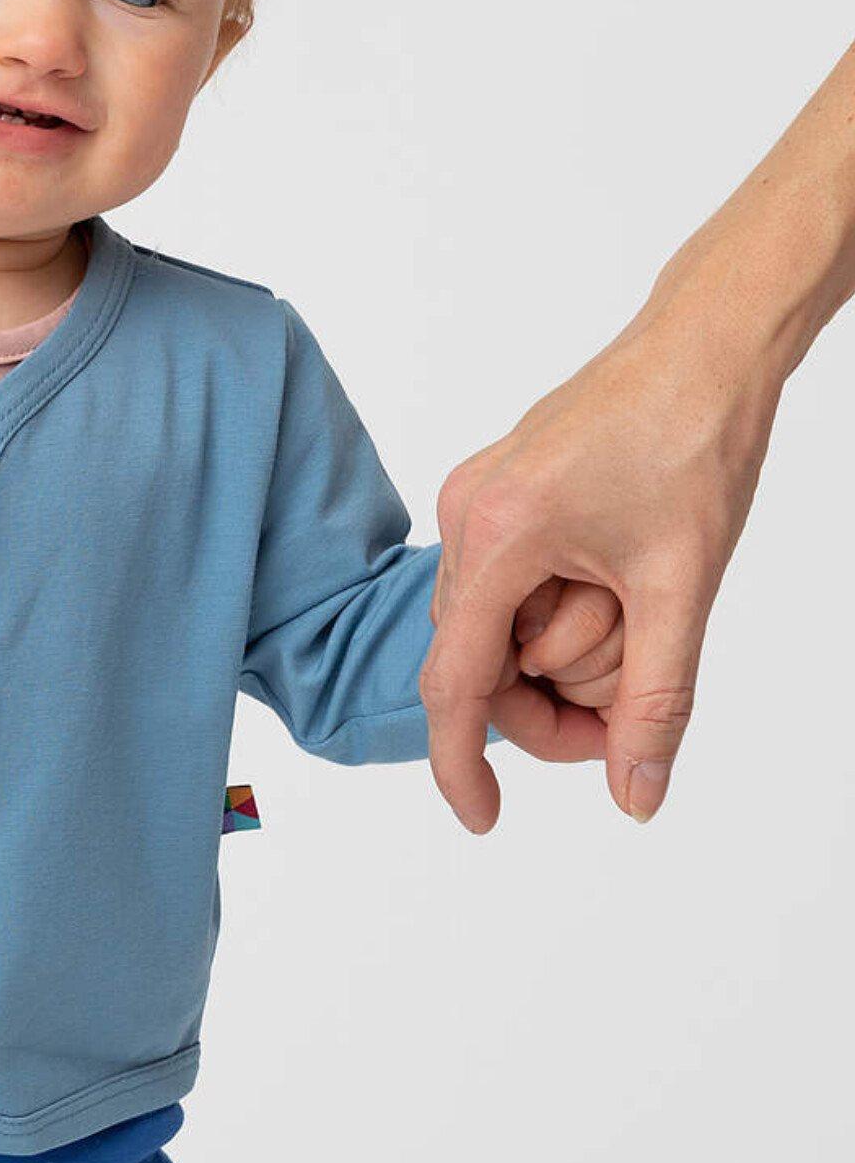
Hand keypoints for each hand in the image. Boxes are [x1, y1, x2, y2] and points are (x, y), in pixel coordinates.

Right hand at [420, 301, 776, 832]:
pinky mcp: (496, 490)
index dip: (461, 761)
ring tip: (645, 616)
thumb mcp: (683, 588)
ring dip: (565, 649)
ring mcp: (474, 498)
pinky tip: (615, 587)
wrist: (705, 346)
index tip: (482, 817)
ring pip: (499, 623)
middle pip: (483, 659)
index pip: (456, 680)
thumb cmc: (693, 442)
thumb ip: (655, 701)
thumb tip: (635, 793)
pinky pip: (508, 582)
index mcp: (497, 537)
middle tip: (633, 722)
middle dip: (554, 701)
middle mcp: (465, 515)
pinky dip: (556, 609)